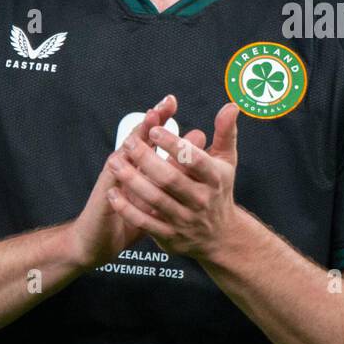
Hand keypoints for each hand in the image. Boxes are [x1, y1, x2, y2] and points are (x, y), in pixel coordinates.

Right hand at [70, 94, 185, 268]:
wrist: (98, 242)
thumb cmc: (129, 218)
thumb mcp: (155, 196)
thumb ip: (172, 174)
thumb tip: (193, 158)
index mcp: (139, 165)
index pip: (151, 137)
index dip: (161, 120)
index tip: (172, 101)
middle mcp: (126, 167)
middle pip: (139, 137)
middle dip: (152, 120)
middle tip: (165, 103)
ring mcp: (114, 179)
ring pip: (126, 152)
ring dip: (137, 135)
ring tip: (150, 118)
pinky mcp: (105, 195)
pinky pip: (112, 179)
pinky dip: (118, 167)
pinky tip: (124, 156)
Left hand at [107, 99, 241, 262]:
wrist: (220, 237)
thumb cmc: (219, 191)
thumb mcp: (226, 162)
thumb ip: (226, 132)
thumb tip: (231, 106)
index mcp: (215, 179)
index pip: (194, 159)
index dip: (173, 144)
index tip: (154, 129)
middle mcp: (201, 200)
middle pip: (170, 179)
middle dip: (146, 159)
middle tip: (128, 142)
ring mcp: (185, 220)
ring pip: (155, 200)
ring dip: (132, 181)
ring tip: (115, 162)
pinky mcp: (170, 236)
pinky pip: (145, 223)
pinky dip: (128, 209)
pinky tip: (113, 193)